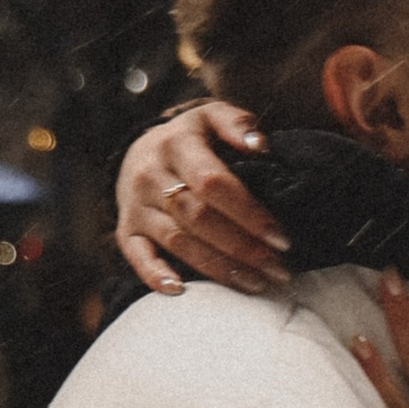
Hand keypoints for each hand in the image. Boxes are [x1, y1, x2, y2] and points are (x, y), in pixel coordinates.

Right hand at [116, 102, 289, 296]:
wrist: (140, 150)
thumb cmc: (190, 138)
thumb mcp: (211, 116)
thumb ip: (237, 124)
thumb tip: (261, 145)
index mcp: (176, 144)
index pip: (213, 183)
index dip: (249, 213)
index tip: (282, 238)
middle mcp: (150, 175)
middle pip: (198, 217)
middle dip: (242, 247)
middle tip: (278, 269)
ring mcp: (135, 206)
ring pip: (177, 241)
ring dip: (218, 268)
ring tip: (256, 283)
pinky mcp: (126, 230)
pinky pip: (136, 255)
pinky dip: (155, 274)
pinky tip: (181, 290)